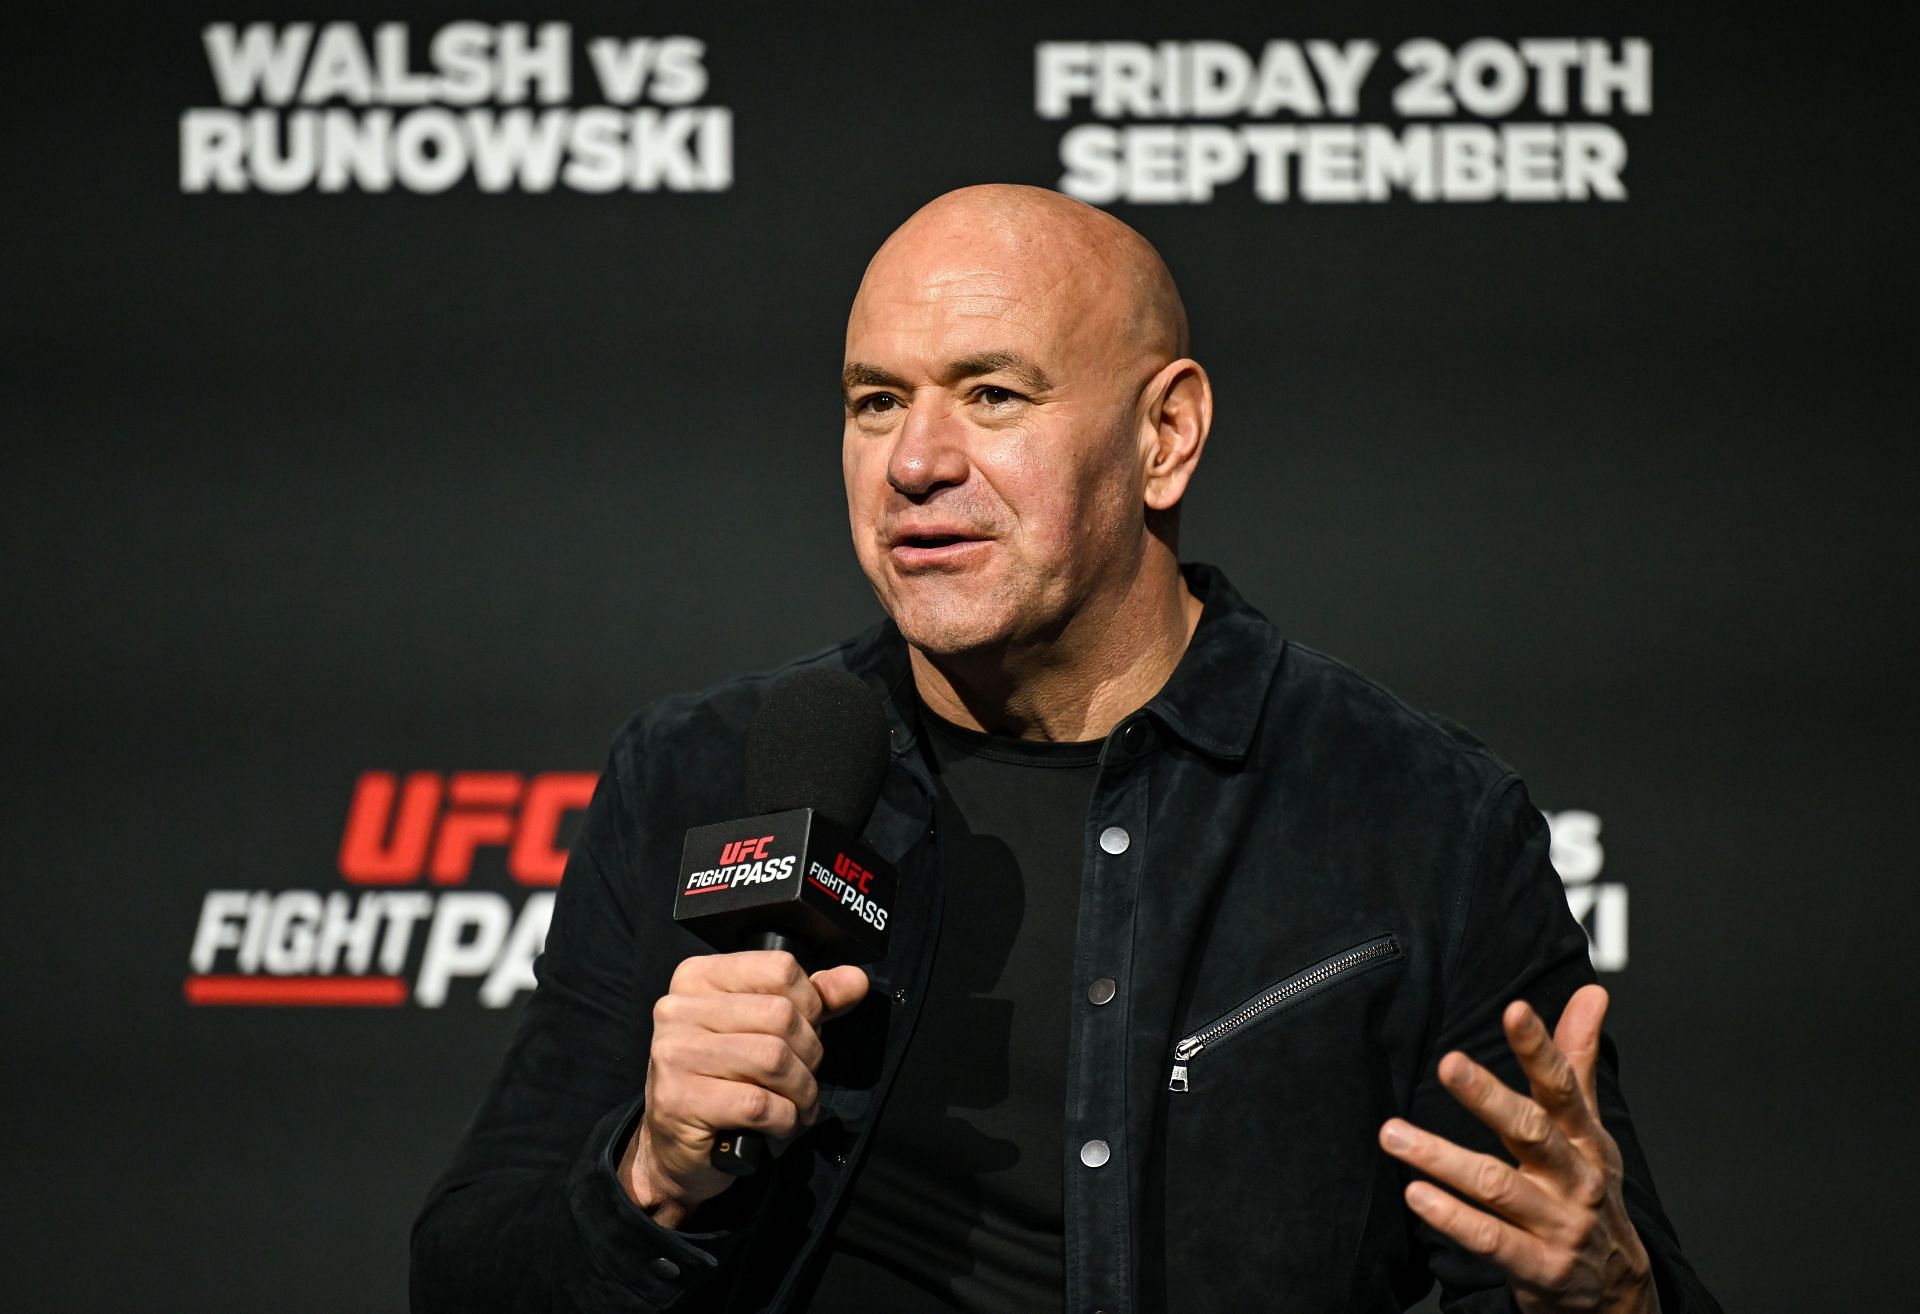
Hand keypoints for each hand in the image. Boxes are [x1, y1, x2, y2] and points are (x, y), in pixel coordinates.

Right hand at [618, 950, 868, 1226]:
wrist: (675, 1146)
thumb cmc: (723, 1080)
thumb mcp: (764, 1030)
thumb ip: (811, 1002)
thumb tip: (854, 980)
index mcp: (697, 978)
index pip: (780, 968)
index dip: (811, 1004)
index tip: (807, 1030)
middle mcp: (678, 1009)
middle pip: (781, 1015)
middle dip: (810, 1053)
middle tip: (803, 1076)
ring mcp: (675, 1054)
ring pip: (774, 1059)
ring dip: (802, 1091)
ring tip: (798, 1104)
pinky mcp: (680, 1101)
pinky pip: (759, 1103)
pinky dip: (785, 1119)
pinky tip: (779, 1125)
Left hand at [1378, 984, 1658, 1313]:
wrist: (1618, 1291)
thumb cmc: (1588, 1190)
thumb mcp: (1590, 1129)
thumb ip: (1577, 1061)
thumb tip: (1591, 992)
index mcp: (1585, 1138)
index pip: (1563, 1086)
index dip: (1540, 1048)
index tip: (1514, 1009)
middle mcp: (1575, 1178)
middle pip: (1531, 1130)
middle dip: (1488, 1097)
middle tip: (1447, 1063)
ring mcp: (1559, 1225)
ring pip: (1497, 1186)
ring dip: (1443, 1159)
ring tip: (1393, 1134)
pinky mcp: (1539, 1268)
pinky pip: (1490, 1240)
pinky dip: (1453, 1218)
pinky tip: (1415, 1194)